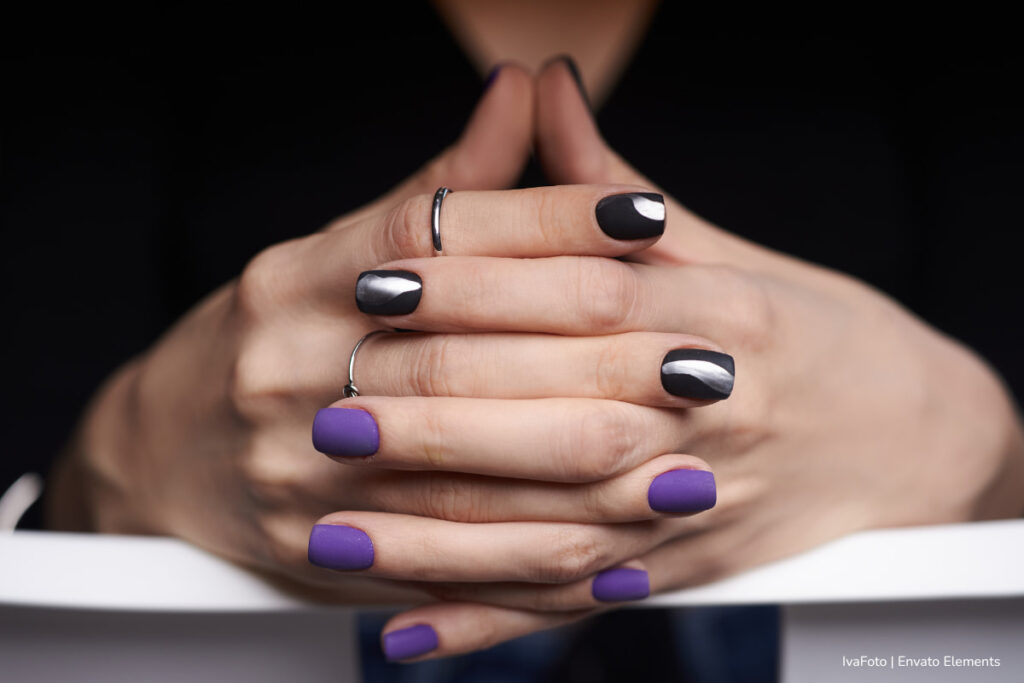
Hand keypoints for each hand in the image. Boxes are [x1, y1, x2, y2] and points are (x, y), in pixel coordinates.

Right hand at [48, 66, 714, 610]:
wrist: (165, 449)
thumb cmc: (275, 334)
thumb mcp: (337, 251)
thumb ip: (442, 188)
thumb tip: (525, 87)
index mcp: (300, 277)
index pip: (437, 234)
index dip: (549, 222)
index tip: (645, 218)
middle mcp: (290, 365)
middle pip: (464, 357)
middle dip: (593, 359)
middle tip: (702, 356)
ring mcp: (295, 464)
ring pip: (463, 472)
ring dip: (584, 471)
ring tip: (685, 463)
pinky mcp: (310, 544)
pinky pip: (440, 560)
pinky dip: (532, 556)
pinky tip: (614, 549)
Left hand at [327, 58, 1023, 659]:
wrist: (905, 432)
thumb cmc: (802, 328)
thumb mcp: (719, 247)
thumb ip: (610, 184)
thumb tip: (535, 86)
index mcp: (716, 313)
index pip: (574, 296)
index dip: (470, 288)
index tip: (373, 282)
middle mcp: (707, 413)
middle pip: (552, 420)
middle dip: (435, 420)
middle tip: (327, 414)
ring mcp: (698, 505)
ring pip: (552, 531)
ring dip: (440, 542)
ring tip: (334, 537)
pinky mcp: (687, 573)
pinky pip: (579, 605)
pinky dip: (493, 625)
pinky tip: (409, 639)